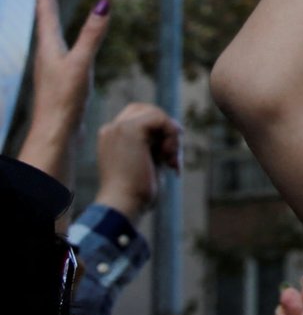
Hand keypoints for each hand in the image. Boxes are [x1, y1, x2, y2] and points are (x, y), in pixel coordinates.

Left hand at [15, 0, 110, 179]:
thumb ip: (92, 34)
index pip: (46, 17)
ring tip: (52, 24)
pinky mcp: (59, 86)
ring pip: (50, 45)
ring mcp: (51, 73)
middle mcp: (47, 58)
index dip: (44, 0)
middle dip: (45, 12)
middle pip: (45, 28)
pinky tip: (67, 59)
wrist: (55, 132)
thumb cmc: (64, 98)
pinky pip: (59, 60)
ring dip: (51, 30)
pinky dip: (62, 49)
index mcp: (49, 49)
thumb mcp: (82, 62)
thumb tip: (104, 4)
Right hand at [92, 102, 181, 220]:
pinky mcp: (130, 130)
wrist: (123, 204)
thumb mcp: (148, 162)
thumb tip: (177, 130)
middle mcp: (112, 129)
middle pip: (149, 111)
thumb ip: (156, 145)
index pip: (140, 116)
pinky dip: (172, 135)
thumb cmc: (137, 193)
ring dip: (173, 136)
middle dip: (168, 130)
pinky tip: (169, 156)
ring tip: (171, 161)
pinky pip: (160, 118)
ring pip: (157, 114)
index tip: (169, 155)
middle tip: (173, 158)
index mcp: (112, 137)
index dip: (162, 130)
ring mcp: (118, 128)